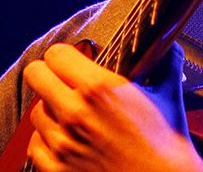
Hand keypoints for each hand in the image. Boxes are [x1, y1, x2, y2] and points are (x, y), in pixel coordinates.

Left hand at [23, 43, 202, 171]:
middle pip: (35, 75)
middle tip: (61, 81)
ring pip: (36, 111)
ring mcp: (63, 144)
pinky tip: (67, 140)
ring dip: (50, 110)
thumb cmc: (166, 146)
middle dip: (48, 74)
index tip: (71, 61)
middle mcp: (75, 112)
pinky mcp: (57, 171)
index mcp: (99, 88)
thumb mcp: (166, 95)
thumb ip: (164, 62)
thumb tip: (167, 43)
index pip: (56, 54)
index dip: (64, 55)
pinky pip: (35, 144)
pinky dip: (48, 141)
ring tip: (71, 115)